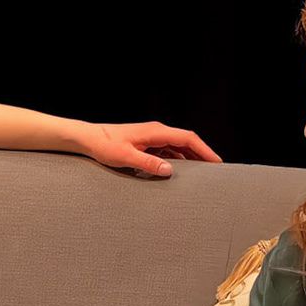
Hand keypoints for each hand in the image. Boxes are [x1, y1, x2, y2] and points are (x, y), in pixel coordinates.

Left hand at [75, 121, 222, 176]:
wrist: (89, 139)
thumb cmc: (104, 145)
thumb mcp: (125, 157)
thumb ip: (148, 164)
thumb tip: (170, 170)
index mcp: (156, 132)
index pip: (188, 138)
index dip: (204, 150)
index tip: (216, 162)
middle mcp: (157, 132)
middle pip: (186, 142)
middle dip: (202, 155)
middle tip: (214, 171)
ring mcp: (152, 137)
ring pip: (178, 147)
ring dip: (190, 159)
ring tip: (200, 174)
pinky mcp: (146, 144)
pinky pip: (167, 152)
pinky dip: (176, 161)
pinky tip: (178, 172)